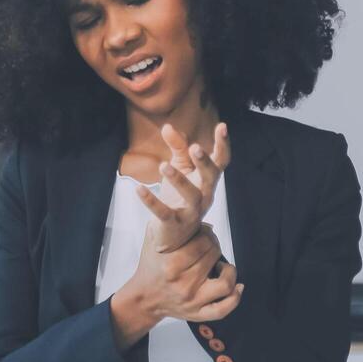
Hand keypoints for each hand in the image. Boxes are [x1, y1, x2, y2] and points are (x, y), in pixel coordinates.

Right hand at [110, 222, 241, 348]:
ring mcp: (192, 301)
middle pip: (213, 257)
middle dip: (215, 246)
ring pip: (224, 284)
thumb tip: (196, 211)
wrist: (144, 298)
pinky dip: (235, 297)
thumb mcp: (152, 240)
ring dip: (229, 271)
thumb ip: (168, 223)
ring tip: (222, 265)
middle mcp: (183, 284)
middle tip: (211, 245)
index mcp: (171, 265)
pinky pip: (223, 309)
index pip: (202, 242)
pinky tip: (237, 286)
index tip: (205, 232)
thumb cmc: (151, 266)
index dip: (207, 233)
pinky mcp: (198, 314)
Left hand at [133, 121, 230, 251]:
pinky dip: (151, 201)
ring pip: (190, 195)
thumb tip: (167, 126)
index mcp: (207, 179)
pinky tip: (139, 189)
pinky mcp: (173, 223)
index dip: (222, 144)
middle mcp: (204, 194)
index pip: (220, 161)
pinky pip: (163, 212)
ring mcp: (191, 211)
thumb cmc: (180, 196)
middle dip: (204, 162)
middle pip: (210, 177)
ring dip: (178, 180)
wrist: (173, 235)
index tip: (222, 126)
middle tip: (195, 147)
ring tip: (164, 165)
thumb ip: (176, 147)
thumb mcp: (180, 168)